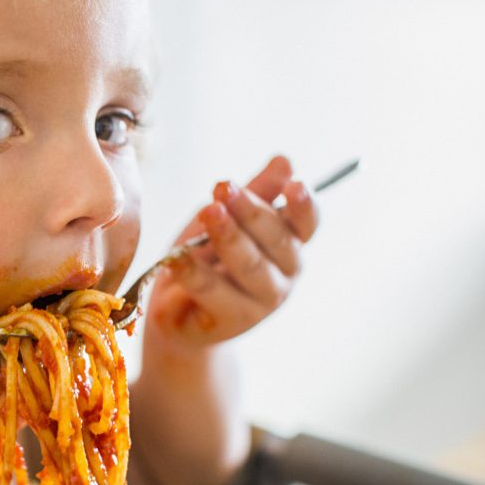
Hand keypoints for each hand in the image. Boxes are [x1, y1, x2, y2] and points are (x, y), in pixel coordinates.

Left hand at [144, 155, 317, 347]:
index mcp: (289, 245)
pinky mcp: (230, 323)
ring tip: (207, 211)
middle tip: (223, 187)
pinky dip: (193, 273)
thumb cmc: (209, 258)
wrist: (180, 314)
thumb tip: (285, 161)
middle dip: (250, 211)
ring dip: (227, 236)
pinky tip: (177, 258)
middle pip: (275, 239)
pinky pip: (212, 293)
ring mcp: (260, 303)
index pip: (306, 224)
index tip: (295, 185)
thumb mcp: (228, 218)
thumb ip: (255, 193)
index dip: (304, 205)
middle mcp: (284, 274)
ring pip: (248, 266)